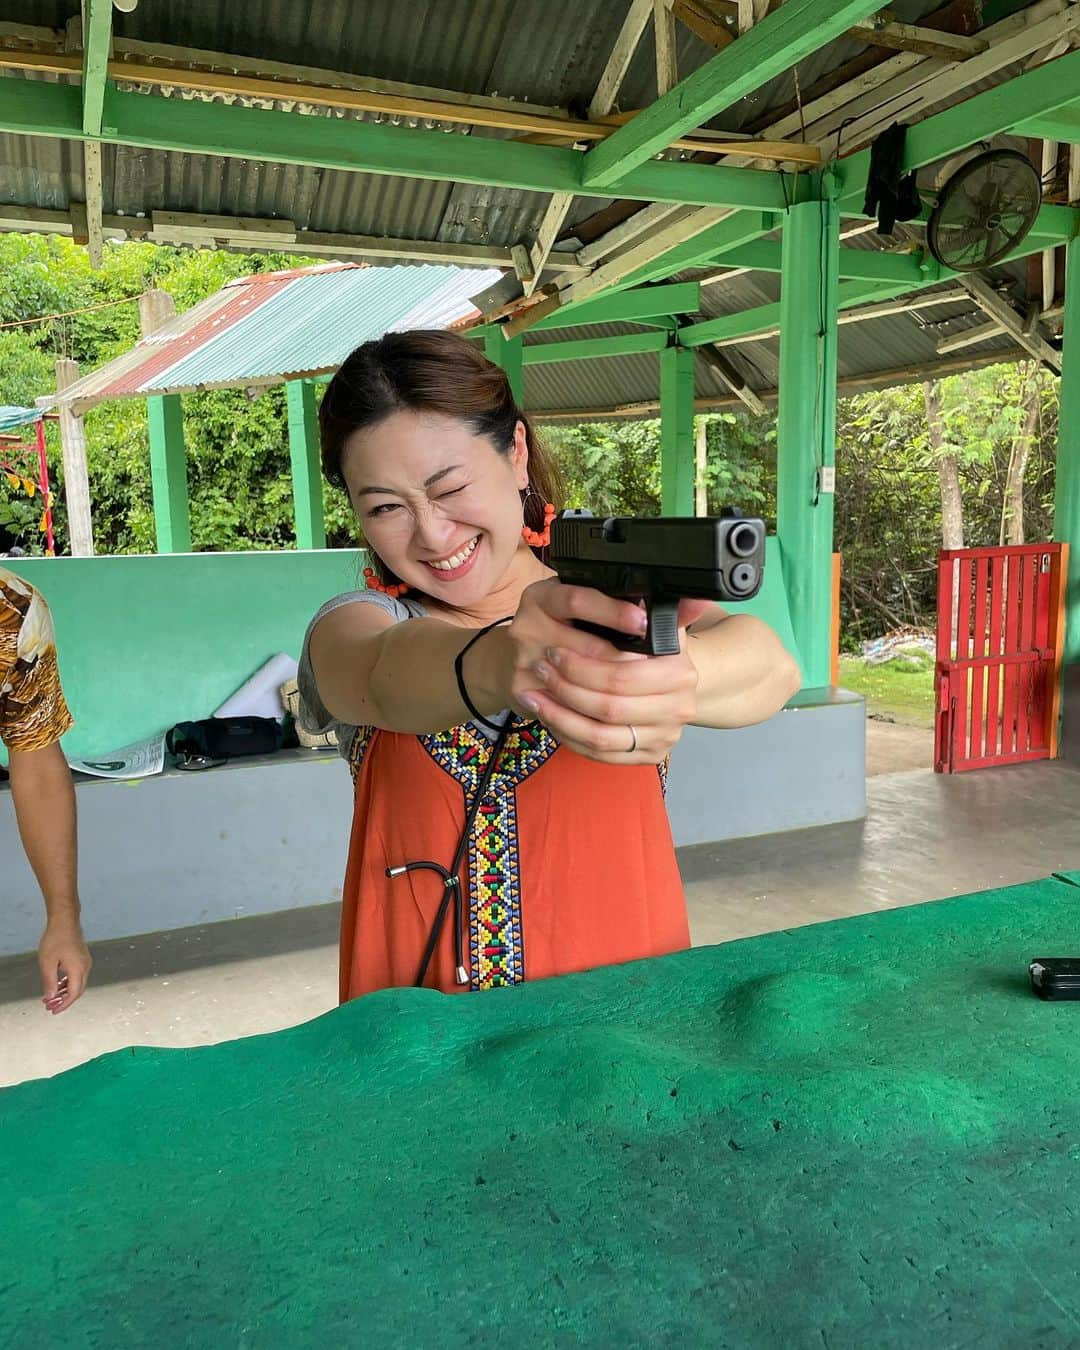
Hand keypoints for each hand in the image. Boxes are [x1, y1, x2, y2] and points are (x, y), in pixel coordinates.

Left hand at [38, 919, 91, 1013]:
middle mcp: (85, 967)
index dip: (63, 1004)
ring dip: (66, 992)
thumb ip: (50, 982)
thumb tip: (51, 998)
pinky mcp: (83, 958)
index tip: (53, 1010)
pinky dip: (69, 983)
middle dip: (65, 1001)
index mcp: (78, 970)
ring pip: (78, 983)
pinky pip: (78, 975)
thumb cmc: (55, 939)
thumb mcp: (47, 963)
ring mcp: (86, 962)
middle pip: (78, 990)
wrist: (65, 921)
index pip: (73, 994)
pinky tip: (59, 984)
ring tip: (52, 997)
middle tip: (51, 1007)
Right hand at [497, 578, 649, 713]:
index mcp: (544, 597)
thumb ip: (626, 603)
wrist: (517, 657)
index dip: (613, 613)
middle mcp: (528, 625)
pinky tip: (617, 718)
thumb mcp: (583, 605)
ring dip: (615, 693)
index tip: (643, 622)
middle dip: (626, 662)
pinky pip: (566, 708)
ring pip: (579, 684)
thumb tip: (684, 605)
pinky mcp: (522, 690)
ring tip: (644, 696)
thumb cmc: (561, 627)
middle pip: (586, 648)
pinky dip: (594, 715)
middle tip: (657, 672)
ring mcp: (522, 659)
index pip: (578, 601)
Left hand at [516, 596, 713, 764]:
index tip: (553, 651)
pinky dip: (569, 736)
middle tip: (540, 669)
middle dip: (566, 689)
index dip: (581, 666)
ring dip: (560, 717)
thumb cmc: (654, 652)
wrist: (673, 686)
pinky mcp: (649, 756)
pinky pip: (600, 754)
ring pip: (600, 736)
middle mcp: (677, 709)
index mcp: (679, 674)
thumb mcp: (659, 624)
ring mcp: (664, 737)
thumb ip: (668, 609)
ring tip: (533, 697)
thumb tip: (693, 595)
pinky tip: (549, 718)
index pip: (621, 675)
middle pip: (608, 707)